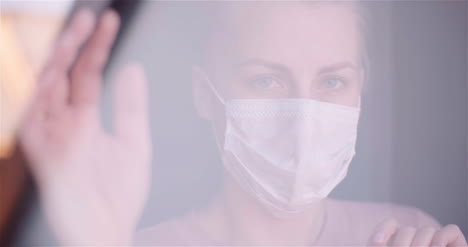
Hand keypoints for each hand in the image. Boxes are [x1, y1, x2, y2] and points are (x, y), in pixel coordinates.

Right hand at [18, 8, 151, 244]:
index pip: (89, 73)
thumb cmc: (119, 194)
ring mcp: (52, 137)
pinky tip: (58, 71)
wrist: (109, 232)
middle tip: (91, 17)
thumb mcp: (135, 143)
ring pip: (46, 90)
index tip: (111, 20)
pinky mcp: (44, 156)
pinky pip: (35, 120)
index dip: (99, 46)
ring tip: (75, 35)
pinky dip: (44, 95)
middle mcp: (65, 122)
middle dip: (76, 44)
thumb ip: (132, 106)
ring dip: (58, 62)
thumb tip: (133, 67)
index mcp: (86, 117)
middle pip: (66, 75)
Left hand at [368, 218, 466, 246]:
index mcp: (401, 244)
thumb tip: (375, 243)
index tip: (376, 244)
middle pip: (408, 229)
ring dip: (421, 244)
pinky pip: (452, 230)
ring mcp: (438, 244)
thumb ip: (380, 246)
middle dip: (403, 244)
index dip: (384, 230)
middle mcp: (419, 243)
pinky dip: (443, 237)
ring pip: (427, 230)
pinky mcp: (458, 245)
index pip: (391, 224)